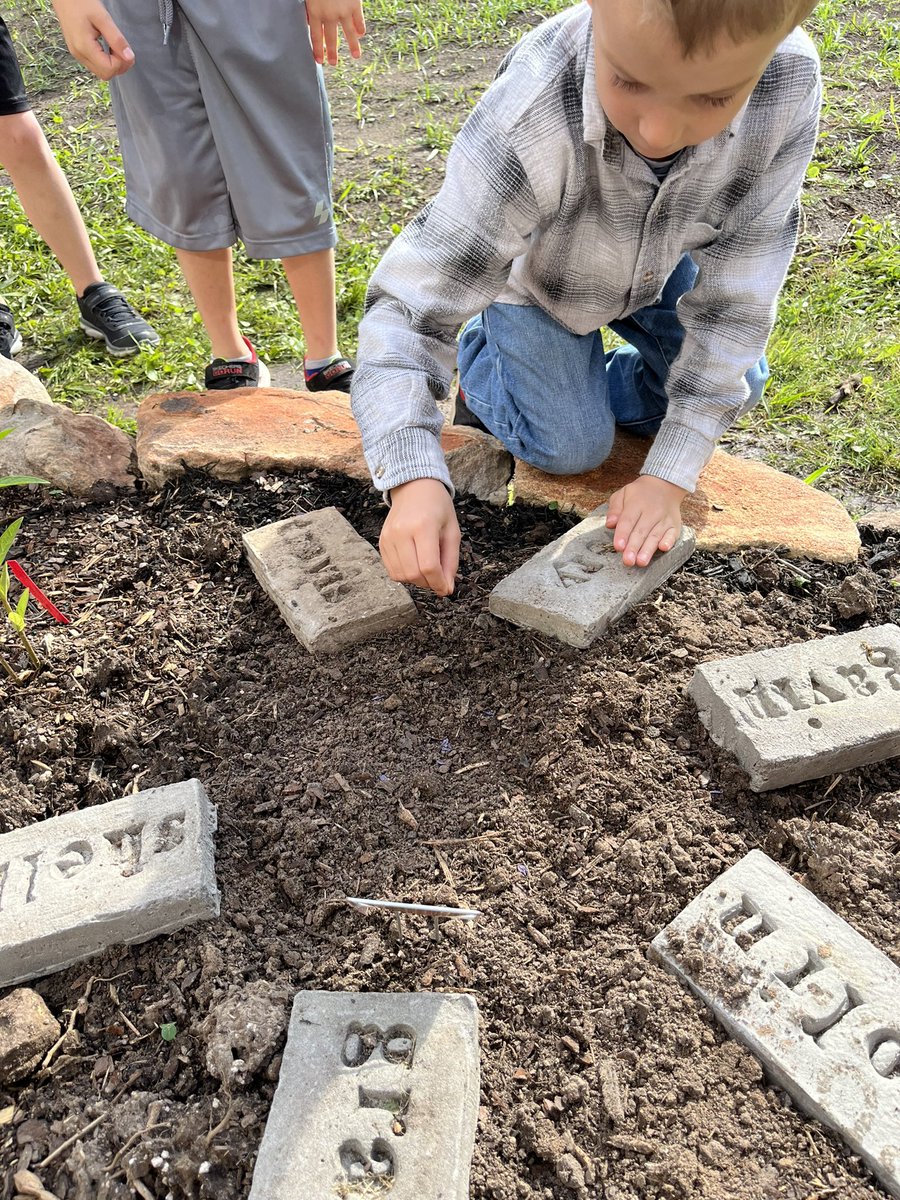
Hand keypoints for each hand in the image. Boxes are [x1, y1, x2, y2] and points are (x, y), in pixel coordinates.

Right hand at [52, 0, 133, 78]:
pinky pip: (96, 65)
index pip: (109, 69)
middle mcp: (79, 55)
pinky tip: (107, 47)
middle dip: (119, 65)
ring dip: (113, 64)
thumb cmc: (81, 3)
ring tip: (114, 46)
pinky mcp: (78, 51)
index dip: (121, 62)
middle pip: (105, 74)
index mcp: (84, 47)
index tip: (124, 48)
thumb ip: (116, 39)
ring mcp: (78, 54)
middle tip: (122, 49)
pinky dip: (106, 60)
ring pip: (101, 72)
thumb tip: (129, 57)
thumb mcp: (103, 18)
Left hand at [306, 0, 365, 64]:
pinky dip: (360, 29)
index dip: (318, 50)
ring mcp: (344, 11)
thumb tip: (310, 23)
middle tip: (333, 63)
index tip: (319, 61)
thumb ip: (311, 9)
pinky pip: (359, 20)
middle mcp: (330, 15)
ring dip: (353, 46)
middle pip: (331, 38)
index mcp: (315, 11)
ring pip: (349, 33)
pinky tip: (360, 34)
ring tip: (356, 56)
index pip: (316, 37)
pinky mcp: (355, 4)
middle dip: (332, 53)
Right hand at [380, 478, 459, 596]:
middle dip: (428, 583)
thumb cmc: (437, 507)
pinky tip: (414, 564)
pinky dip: (404, 574)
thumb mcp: (452, 531)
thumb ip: (450, 561)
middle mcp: (402, 532)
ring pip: (400, 575)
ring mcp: (388, 537)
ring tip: (426, 570)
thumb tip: (446, 588)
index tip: (445, 589)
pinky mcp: (381, 541)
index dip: (439, 583)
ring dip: (416, 581)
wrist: (414, 487)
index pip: (428, 566)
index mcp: (423, 526)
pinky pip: (391, 570)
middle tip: (438, 578)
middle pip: (413, 574)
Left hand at [605, 475, 687, 566]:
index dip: (623, 534)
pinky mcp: (674, 525)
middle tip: (627, 561)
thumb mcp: (623, 494)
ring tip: (641, 562)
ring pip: (655, 536)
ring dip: (648, 549)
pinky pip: (673, 534)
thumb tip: (610, 523)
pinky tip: (664, 548)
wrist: (665, 485)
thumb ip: (615, 509)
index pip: (628, 520)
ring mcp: (664, 519)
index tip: (618, 546)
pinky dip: (669, 541)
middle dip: (634, 547)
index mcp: (636, 504)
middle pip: (641, 531)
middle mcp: (651, 512)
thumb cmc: (640, 493)